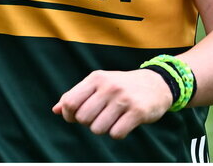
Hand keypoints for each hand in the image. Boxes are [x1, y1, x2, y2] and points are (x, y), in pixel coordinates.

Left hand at [53, 69, 172, 139]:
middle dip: (88, 123)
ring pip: (98, 129)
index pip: (70, 102)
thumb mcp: (98, 85)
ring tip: (112, 119)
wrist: (156, 84)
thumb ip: (76, 96)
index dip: (69, 115)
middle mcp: (108, 86)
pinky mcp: (137, 112)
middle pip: (83, 118)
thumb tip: (56, 110)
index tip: (77, 117)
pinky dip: (117, 133)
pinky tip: (123, 123)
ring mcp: (123, 99)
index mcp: (95, 78)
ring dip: (103, 129)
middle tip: (99, 117)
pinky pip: (116, 134)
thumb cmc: (121, 87)